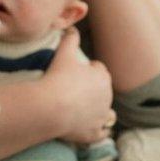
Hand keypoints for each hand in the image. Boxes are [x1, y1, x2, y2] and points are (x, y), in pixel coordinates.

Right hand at [44, 29, 113, 143]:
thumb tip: (72, 27)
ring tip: (83, 110)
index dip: (88, 71)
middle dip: (93, 91)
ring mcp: (102, 116)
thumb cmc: (58, 78)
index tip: (76, 73)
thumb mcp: (63, 54)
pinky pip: (101, 133)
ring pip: (106, 113)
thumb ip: (70, 39)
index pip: (99, 70)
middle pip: (103, 91)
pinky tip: (88, 128)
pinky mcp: (95, 133)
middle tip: (75, 90)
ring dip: (98, 111)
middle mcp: (107, 97)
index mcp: (102, 77)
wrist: (51, 107)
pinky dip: (97, 130)